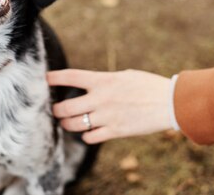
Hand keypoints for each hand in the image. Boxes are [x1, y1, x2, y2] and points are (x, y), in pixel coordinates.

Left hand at [47, 69, 171, 143]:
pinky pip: (90, 137)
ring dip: (67, 125)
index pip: (71, 76)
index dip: (54, 78)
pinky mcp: (115, 131)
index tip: (44, 79)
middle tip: (56, 110)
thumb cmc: (147, 86)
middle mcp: (101, 98)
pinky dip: (86, 136)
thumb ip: (104, 81)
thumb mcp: (124, 76)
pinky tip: (89, 132)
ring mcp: (107, 116)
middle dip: (57, 110)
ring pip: (74, 125)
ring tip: (67, 123)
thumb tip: (89, 84)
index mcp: (103, 80)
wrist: (169, 102)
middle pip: (65, 108)